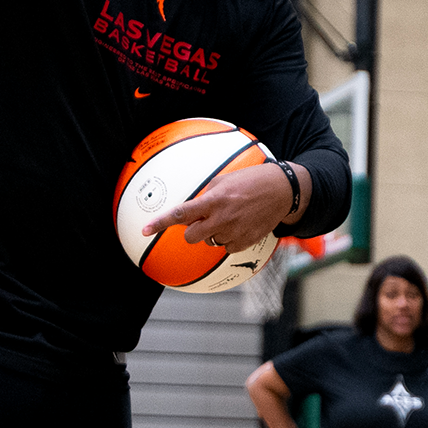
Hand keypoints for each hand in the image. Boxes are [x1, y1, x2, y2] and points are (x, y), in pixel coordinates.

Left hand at [144, 162, 305, 251]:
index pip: (181, 213)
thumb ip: (206, 195)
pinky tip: (241, 226)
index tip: (145, 229)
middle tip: (203, 221)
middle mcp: (222, 218)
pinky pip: (227, 248)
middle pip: (191, 236)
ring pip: (210, 242)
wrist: (283, 191)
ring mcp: (234, 232)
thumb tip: (191, 209)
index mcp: (214, 200)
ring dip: (214, 233)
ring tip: (231, 218)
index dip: (161, 223)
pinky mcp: (245, 242)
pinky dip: (229, 239)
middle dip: (192, 231)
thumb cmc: (252, 180)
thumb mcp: (225, 179)